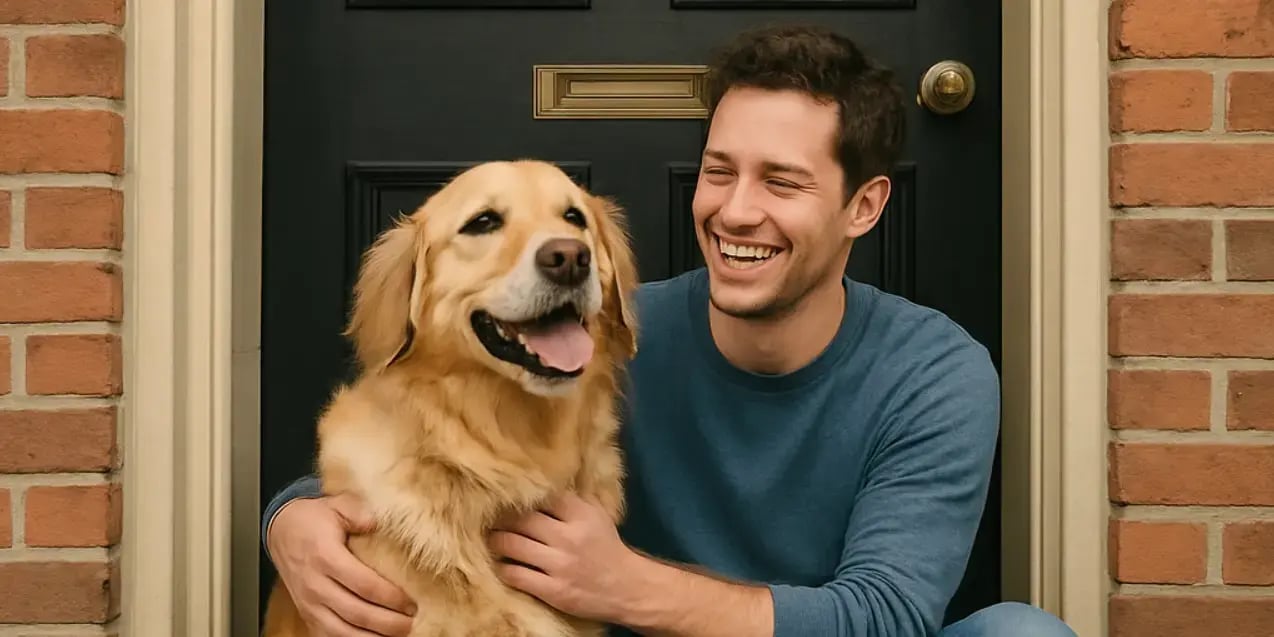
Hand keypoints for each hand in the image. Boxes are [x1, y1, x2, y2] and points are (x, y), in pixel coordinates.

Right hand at [267, 493, 416, 635]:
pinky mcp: (306, 613)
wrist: (281, 530)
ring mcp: (308, 603)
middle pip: (356, 613)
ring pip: (341, 631)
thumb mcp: (337, 505)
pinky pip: (328, 636)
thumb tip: (378, 523)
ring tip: (396, 635)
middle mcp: (315, 584)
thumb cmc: (313, 519)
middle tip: (411, 623)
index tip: (410, 603)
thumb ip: (359, 512)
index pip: (363, 584)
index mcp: (325, 557)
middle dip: (387, 623)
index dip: (390, 597)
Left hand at [487, 491, 647, 624]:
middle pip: (521, 520)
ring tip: (491, 538)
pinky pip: (516, 575)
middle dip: (501, 518)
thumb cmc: (607, 546)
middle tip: (490, 518)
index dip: (521, 495)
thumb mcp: (597, 514)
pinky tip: (501, 564)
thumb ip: (573, 498)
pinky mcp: (553, 591)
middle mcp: (569, 537)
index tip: (505, 496)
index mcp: (581, 514)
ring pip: (512, 545)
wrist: (627, 587)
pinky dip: (504, 568)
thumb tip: (543, 479)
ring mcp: (560, 565)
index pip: (541, 497)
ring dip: (496, 541)